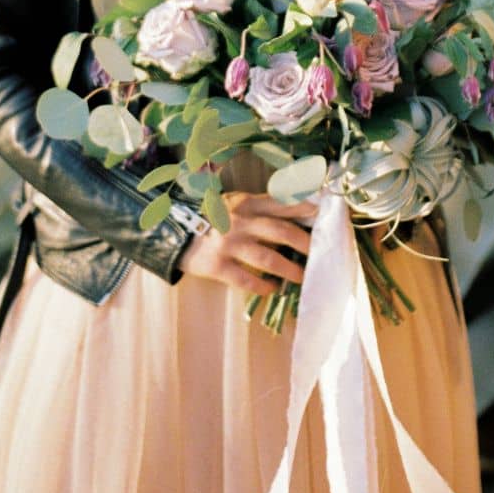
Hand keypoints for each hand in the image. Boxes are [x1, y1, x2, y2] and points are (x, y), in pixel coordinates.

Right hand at [177, 190, 318, 295]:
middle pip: (279, 231)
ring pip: (267, 257)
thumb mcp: (232, 204)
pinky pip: (245, 279)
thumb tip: (293, 209)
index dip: (302, 208)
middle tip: (319, 252)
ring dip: (288, 269)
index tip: (322, 212)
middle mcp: (239, 221)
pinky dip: (262, 286)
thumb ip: (258, 206)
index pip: (279, 203)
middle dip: (303, 242)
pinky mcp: (217, 265)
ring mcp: (228, 244)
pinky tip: (273, 290)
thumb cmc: (207, 217)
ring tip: (302, 277)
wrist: (171, 232)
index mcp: (244, 203)